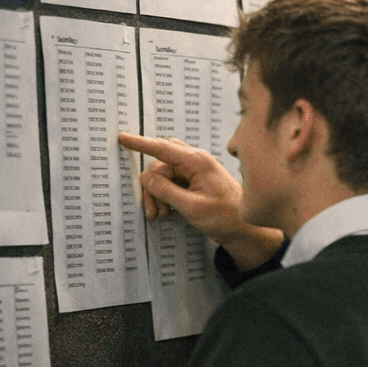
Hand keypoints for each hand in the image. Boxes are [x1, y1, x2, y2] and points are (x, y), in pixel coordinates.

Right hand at [117, 133, 282, 269]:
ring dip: (157, 195)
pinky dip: (165, 196)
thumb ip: (165, 191)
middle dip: (150, 185)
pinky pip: (171, 182)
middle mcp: (196, 161)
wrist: (246, 229)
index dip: (140, 143)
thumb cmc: (226, 217)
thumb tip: (145, 178)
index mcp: (198, 162)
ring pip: (163, 175)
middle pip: (159, 163)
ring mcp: (196, 171)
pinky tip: (167, 212)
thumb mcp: (191, 207)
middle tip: (151, 209)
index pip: (162, 147)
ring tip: (161, 215)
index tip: (122, 137)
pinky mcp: (195, 180)